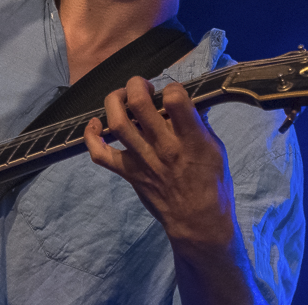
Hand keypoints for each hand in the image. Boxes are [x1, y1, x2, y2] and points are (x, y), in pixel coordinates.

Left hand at [83, 77, 235, 254]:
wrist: (198, 221)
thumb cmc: (211, 182)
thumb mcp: (215, 147)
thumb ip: (199, 122)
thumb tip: (189, 100)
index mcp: (191, 138)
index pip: (175, 99)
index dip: (171, 88)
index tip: (171, 94)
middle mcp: (164, 146)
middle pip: (139, 104)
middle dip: (136, 85)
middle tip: (143, 88)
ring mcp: (143, 159)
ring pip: (117, 123)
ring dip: (115, 102)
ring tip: (122, 97)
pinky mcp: (129, 172)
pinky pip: (100, 154)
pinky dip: (91, 137)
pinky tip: (95, 124)